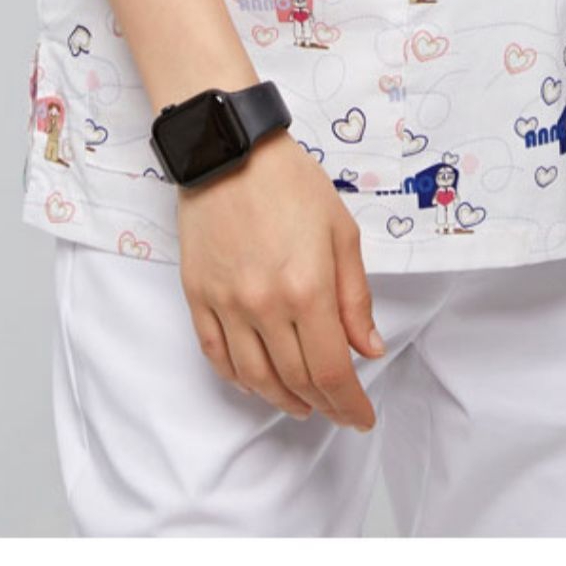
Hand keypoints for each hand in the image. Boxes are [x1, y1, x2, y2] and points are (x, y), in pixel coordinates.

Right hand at [176, 131, 384, 430]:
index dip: (348, 404)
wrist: (229, 149)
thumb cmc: (290, 182)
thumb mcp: (340, 231)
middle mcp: (264, 305)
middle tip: (339, 412)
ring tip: (301, 405)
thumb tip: (368, 349)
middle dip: (323, 405)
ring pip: (254, 378)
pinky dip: (238, 379)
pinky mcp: (197, 296)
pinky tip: (256, 383)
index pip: (330, 371)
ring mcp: (226, 304)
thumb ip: (355, 297)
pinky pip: (216, 355)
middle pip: (295, 381)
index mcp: (307, 287)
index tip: (361, 417)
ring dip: (282, 400)